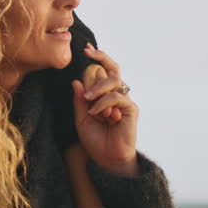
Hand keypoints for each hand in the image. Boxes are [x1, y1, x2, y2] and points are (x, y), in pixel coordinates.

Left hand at [72, 45, 138, 176]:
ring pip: (114, 81)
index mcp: (104, 96)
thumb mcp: (81, 119)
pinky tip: (96, 113)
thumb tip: (76, 81)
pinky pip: (116, 97)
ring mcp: (124, 101)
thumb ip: (80, 101)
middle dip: (102, 57)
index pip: (102, 72)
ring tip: (88, 99)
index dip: (97, 59)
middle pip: (113, 69)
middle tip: (89, 51)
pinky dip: (103, 103)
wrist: (107, 159)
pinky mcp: (131, 109)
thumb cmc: (95, 140)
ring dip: (98, 88)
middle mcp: (116, 95)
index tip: (87, 49)